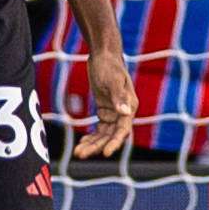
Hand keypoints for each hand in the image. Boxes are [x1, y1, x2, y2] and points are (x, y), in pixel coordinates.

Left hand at [74, 41, 138, 157]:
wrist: (103, 54)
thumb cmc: (109, 65)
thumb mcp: (112, 80)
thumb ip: (119, 97)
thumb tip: (125, 113)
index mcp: (130, 106)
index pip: (123, 130)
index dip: (115, 143)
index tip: (105, 154)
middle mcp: (124, 112)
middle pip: (111, 136)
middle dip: (97, 146)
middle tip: (80, 154)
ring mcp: (114, 113)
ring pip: (104, 134)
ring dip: (92, 144)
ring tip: (77, 153)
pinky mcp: (105, 111)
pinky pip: (99, 129)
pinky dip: (91, 136)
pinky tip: (81, 142)